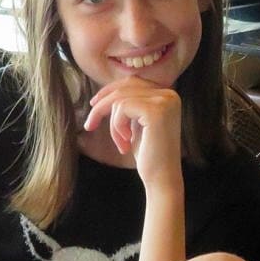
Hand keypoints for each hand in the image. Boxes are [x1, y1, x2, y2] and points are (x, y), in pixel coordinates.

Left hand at [84, 77, 182, 191]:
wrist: (162, 178)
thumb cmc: (148, 155)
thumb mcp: (137, 123)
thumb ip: (130, 104)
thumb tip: (107, 90)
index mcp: (168, 95)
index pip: (132, 82)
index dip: (110, 92)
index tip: (94, 107)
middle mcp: (170, 94)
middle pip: (125, 87)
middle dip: (103, 105)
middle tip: (89, 125)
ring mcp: (165, 101)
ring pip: (120, 99)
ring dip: (113, 124)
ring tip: (121, 144)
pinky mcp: (156, 111)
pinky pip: (122, 108)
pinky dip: (117, 127)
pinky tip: (126, 144)